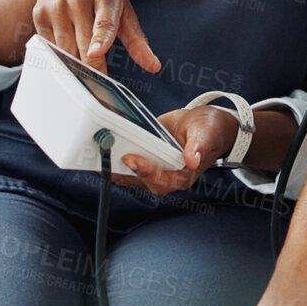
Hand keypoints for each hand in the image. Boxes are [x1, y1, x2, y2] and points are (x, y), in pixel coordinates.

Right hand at [18, 0, 159, 73]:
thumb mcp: (123, 8)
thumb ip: (137, 40)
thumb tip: (153, 66)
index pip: (103, 22)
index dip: (100, 39)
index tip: (97, 53)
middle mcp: (78, 0)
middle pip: (83, 44)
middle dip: (91, 67)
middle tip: (99, 85)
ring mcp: (57, 6)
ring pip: (65, 50)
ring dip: (75, 63)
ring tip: (83, 62)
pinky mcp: (40, 14)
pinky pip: (49, 47)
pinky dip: (59, 54)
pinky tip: (66, 46)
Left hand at [113, 105, 235, 195]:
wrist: (205, 124)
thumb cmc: (209, 131)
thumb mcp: (206, 133)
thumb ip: (199, 147)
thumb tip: (192, 160)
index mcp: (184, 175)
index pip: (162, 181)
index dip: (145, 172)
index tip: (131, 159)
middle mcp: (167, 175)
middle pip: (141, 181)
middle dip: (122, 171)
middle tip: (107, 156)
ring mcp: (155, 167)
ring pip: (131, 175)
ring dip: (114, 167)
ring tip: (97, 153)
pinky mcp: (146, 157)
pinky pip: (129, 162)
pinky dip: (115, 157)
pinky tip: (104, 148)